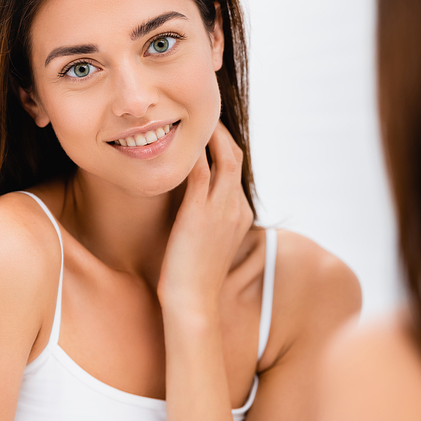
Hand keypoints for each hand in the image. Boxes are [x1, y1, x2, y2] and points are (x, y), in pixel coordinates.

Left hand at [158, 121, 253, 315]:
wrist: (192, 303)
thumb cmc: (193, 277)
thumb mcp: (207, 243)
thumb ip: (207, 220)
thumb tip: (191, 207)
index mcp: (241, 214)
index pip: (236, 170)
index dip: (223, 147)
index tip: (205, 133)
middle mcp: (237, 207)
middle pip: (235, 156)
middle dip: (220, 132)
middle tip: (200, 116)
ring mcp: (222, 209)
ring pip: (225, 156)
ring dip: (210, 134)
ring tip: (191, 118)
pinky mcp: (201, 213)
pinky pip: (201, 171)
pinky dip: (193, 152)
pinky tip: (179, 141)